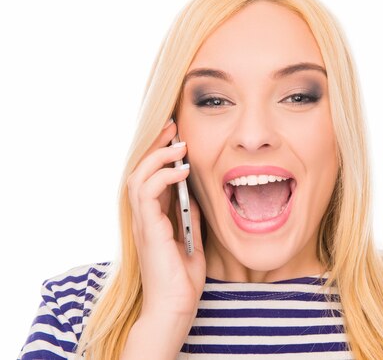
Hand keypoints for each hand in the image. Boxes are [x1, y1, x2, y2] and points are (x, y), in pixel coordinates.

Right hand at [126, 119, 205, 318]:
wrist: (176, 307)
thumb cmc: (182, 279)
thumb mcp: (192, 238)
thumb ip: (189, 215)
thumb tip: (193, 193)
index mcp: (153, 218)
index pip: (150, 177)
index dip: (160, 155)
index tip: (176, 137)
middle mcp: (143, 217)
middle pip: (139, 171)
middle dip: (155, 146)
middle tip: (173, 127)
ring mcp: (143, 223)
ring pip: (137, 177)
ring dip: (158, 156)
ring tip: (179, 144)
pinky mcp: (148, 229)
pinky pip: (147, 193)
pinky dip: (163, 176)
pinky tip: (182, 169)